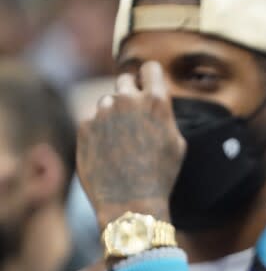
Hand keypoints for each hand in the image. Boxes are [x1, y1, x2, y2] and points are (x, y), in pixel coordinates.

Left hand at [76, 62, 184, 227]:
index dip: (151, 77)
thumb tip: (155, 102)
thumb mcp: (177, 142)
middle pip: (125, 79)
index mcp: (156, 101)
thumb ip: (164, 114)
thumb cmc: (161, 175)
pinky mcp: (84, 126)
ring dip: (114, 113)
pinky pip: (93, 120)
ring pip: (108, 101)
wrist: (130, 201)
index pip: (150, 68)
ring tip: (122, 141)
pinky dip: (100, 131)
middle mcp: (127, 100)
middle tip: (134, 114)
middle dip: (130, 92)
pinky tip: (108, 151)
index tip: (149, 86)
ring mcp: (103, 112)